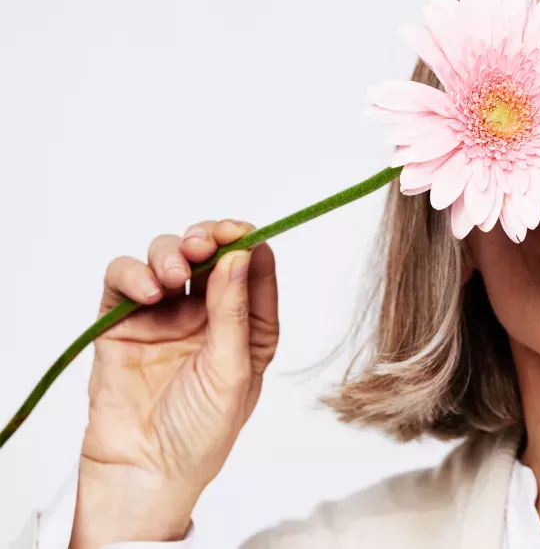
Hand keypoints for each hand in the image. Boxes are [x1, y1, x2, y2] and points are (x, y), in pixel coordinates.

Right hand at [70, 219, 278, 547]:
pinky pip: (124, 279)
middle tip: (204, 245)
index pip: (253, 268)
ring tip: (173, 279)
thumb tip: (241, 255)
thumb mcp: (232, 370)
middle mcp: (208, 314)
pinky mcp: (123, 322)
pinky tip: (147, 293)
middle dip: (208, 238)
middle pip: (209, 253)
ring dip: (170, 253)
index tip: (242, 231)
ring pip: (167, 257)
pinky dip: (132, 273)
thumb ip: (234, 311)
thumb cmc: (201, 432)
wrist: (144, 471)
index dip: (248, 242)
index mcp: (247, 325)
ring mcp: (164, 315)